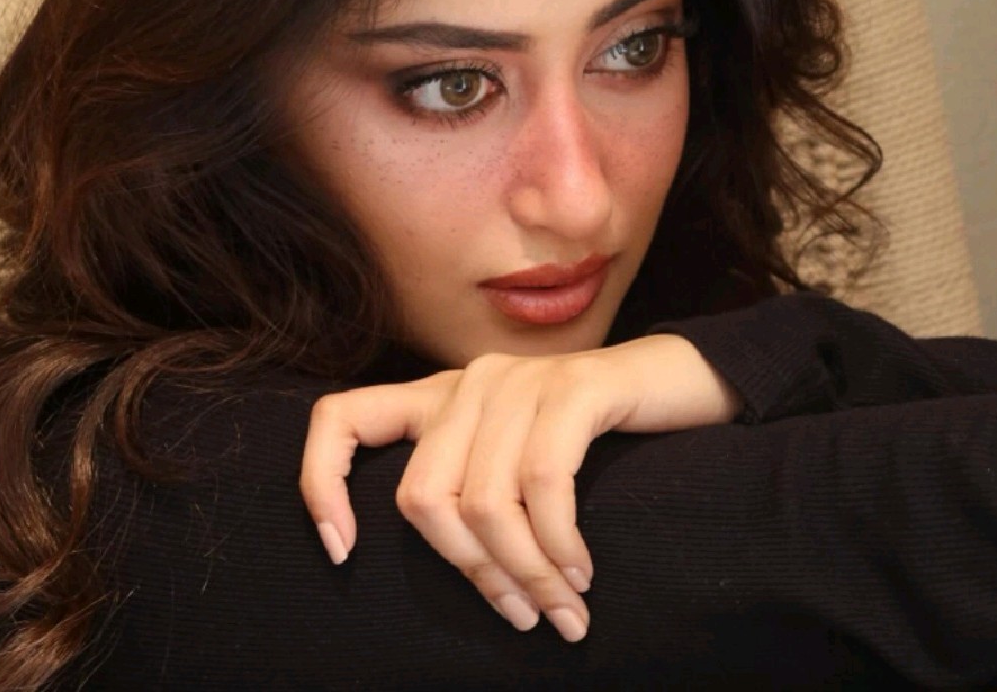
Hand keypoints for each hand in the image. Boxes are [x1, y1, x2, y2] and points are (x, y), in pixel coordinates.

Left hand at [299, 333, 742, 641]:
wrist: (674, 386)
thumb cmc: (591, 442)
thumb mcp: (514, 465)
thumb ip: (470, 491)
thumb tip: (449, 569)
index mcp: (440, 399)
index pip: (340, 418)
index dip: (322, 484)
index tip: (342, 555)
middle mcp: (470, 383)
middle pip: (423, 497)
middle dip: (472, 573)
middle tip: (521, 615)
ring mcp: (520, 380)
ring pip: (486, 502)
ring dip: (526, 574)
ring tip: (562, 611)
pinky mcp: (572, 388)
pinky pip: (544, 483)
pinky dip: (558, 544)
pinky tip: (581, 574)